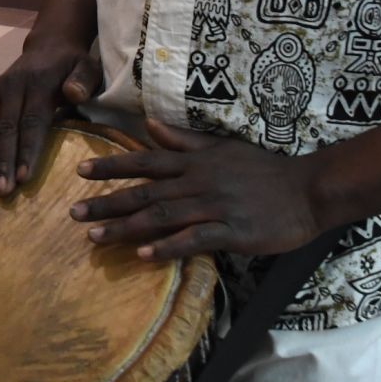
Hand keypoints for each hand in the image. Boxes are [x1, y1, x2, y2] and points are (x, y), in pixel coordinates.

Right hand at [0, 36, 101, 194]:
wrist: (50, 44)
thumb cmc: (72, 64)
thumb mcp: (87, 66)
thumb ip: (82, 81)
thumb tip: (73, 94)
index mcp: (37, 84)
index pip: (31, 122)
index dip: (27, 151)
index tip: (23, 178)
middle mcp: (11, 88)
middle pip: (5, 129)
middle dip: (2, 162)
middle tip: (1, 191)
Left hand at [71, 119, 325, 260]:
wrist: (307, 190)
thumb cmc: (263, 170)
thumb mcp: (222, 148)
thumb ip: (184, 140)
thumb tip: (149, 125)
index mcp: (194, 162)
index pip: (144, 161)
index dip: (111, 167)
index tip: (80, 172)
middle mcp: (198, 182)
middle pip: (144, 193)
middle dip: (106, 203)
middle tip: (73, 213)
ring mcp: (215, 207)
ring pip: (162, 217)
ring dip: (126, 228)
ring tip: (96, 237)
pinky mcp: (233, 232)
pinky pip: (194, 240)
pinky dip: (168, 248)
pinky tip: (144, 256)